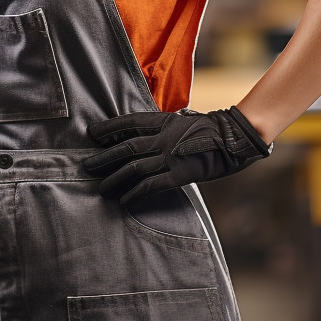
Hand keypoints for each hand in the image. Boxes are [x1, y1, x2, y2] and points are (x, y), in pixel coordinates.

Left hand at [84, 107, 271, 204]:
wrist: (234, 139)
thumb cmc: (209, 130)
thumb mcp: (182, 121)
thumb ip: (163, 127)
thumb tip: (146, 133)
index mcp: (163, 121)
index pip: (129, 122)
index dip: (109, 127)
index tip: (92, 133)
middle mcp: (162, 137)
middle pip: (126, 147)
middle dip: (104, 157)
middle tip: (86, 165)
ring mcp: (169, 156)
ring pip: (134, 167)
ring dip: (114, 178)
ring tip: (101, 187)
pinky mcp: (178, 174)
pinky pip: (151, 185)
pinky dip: (135, 193)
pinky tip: (124, 200)